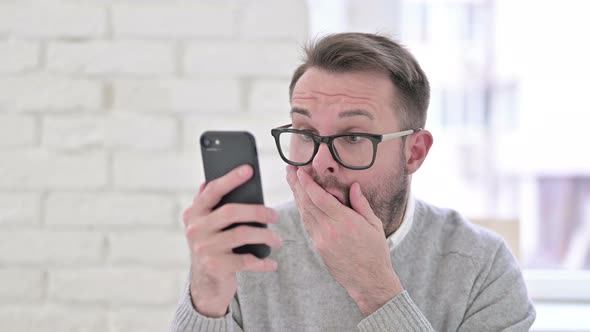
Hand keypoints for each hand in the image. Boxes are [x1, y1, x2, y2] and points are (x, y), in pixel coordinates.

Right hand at [183, 164, 281, 316]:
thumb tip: (210, 180)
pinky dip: (262, 262)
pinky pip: (246, 260)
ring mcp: (204, 248)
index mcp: (194, 213)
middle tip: (275, 215)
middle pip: (231, 212)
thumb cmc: (213, 246)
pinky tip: (272, 263)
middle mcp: (195, 228)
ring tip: (277, 240)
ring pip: (242, 234)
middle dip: (258, 211)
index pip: (212, 190)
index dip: (231, 179)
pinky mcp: (215, 266)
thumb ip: (210, 205)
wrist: (205, 284)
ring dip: (265, 236)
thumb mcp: (207, 225)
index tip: (249, 169)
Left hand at [286, 165, 402, 315]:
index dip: (307, 183)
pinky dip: (303, 210)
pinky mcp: (318, 247)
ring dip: (297, 196)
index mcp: (344, 222)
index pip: (319, 198)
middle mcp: (329, 230)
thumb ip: (361, 204)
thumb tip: (353, 186)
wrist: (369, 281)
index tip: (299, 171)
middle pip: (306, 203)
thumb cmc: (376, 252)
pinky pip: (307, 224)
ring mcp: (321, 240)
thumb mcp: (375, 225)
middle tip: (289, 170)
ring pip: (304, 213)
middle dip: (296, 185)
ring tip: (292, 181)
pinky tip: (301, 201)